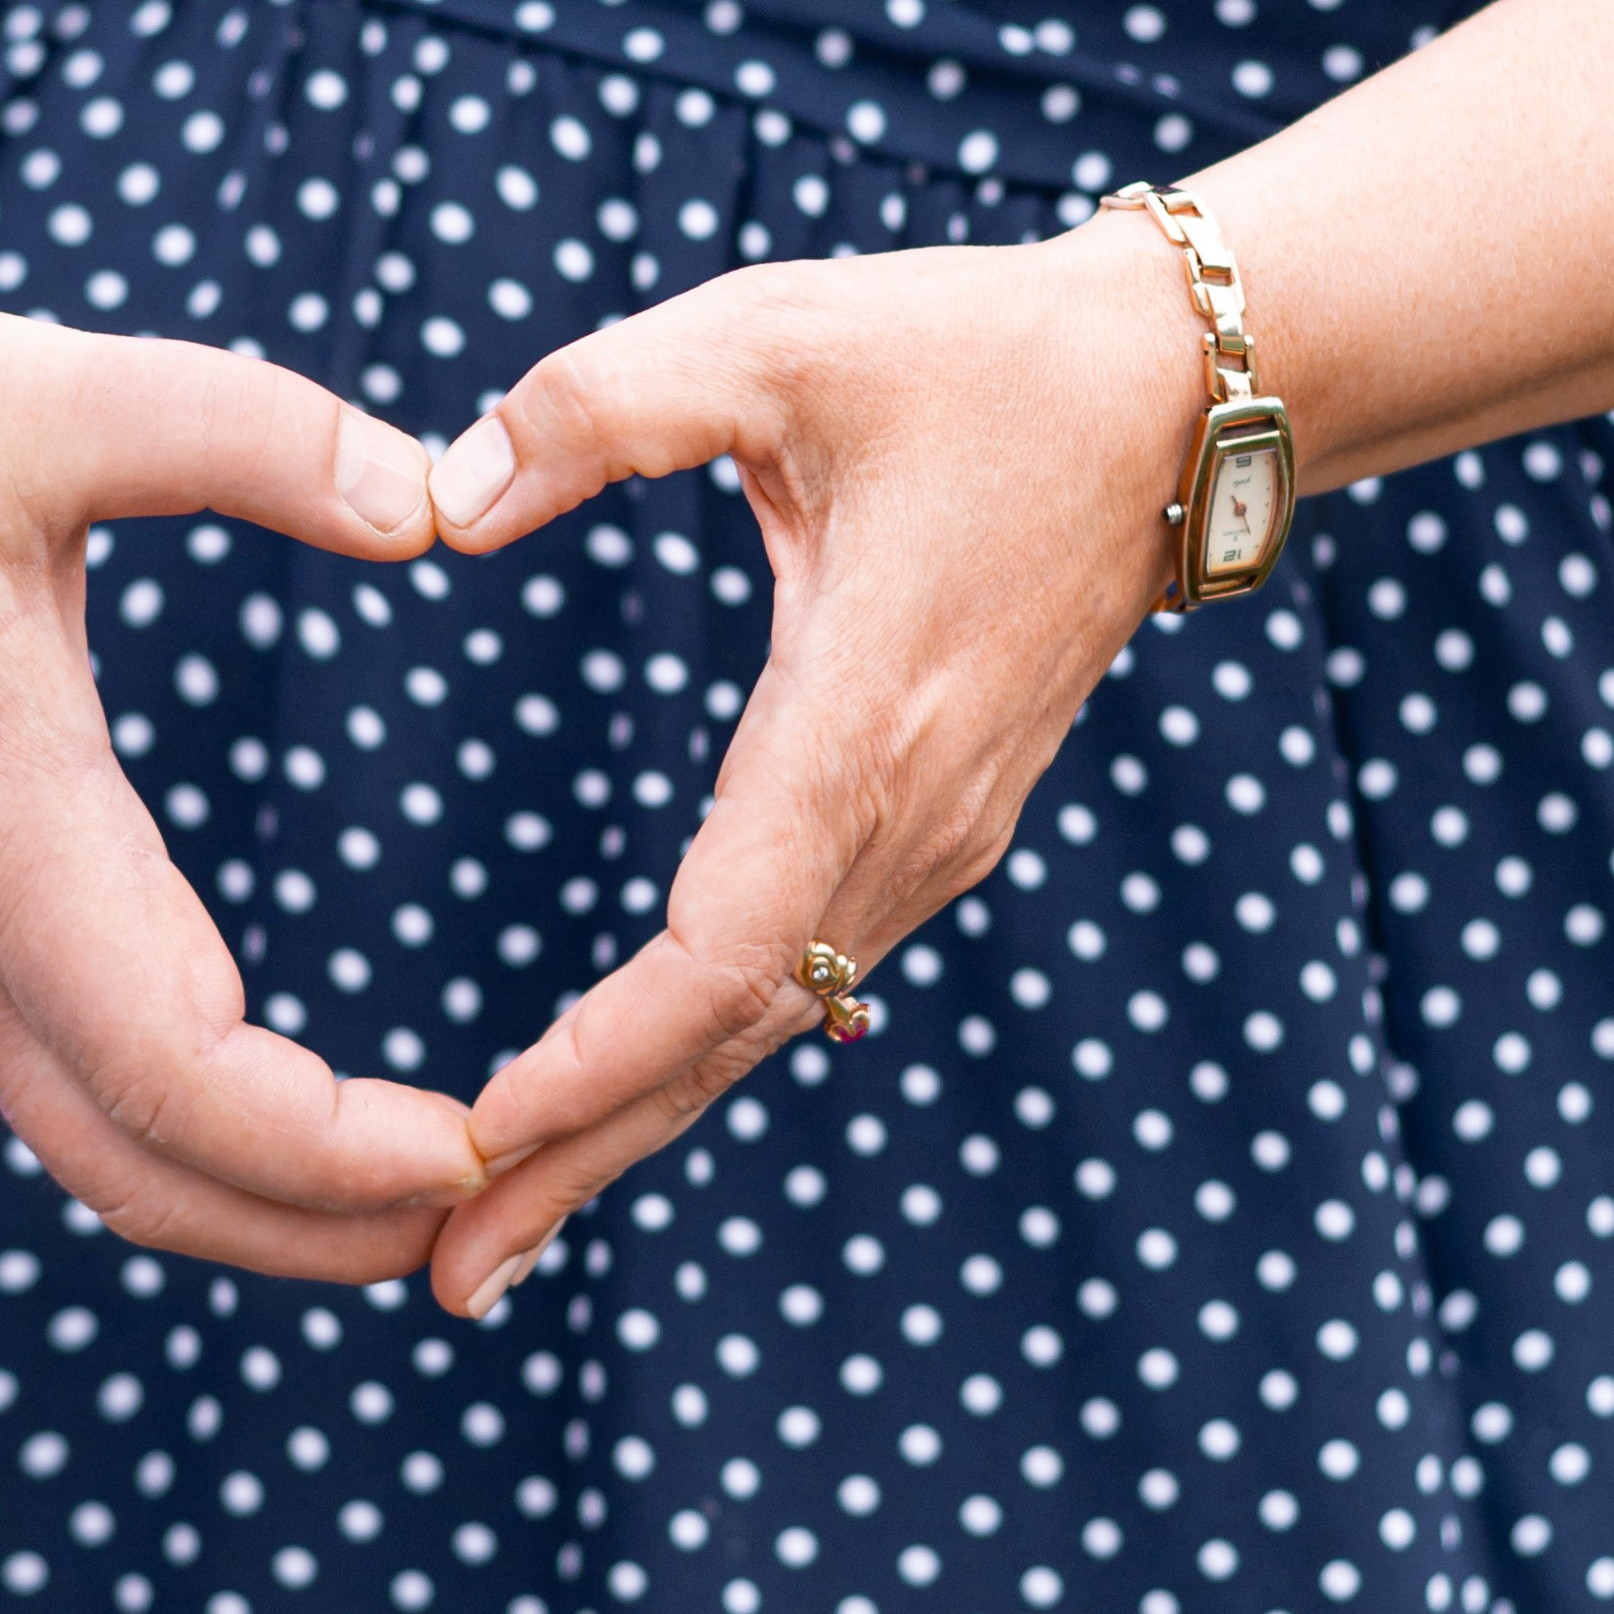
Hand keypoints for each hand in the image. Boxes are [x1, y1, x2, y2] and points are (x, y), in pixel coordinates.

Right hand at [0, 298, 488, 1278]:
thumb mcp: (30, 394)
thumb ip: (247, 431)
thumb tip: (435, 493)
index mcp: (1, 837)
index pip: (186, 1080)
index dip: (339, 1147)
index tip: (482, 1132)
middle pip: (158, 1179)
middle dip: (336, 1226)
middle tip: (503, 1204)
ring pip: (108, 1154)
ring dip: (271, 1200)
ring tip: (432, 1179)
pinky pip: (68, 1090)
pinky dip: (195, 1136)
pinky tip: (290, 1104)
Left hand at [416, 220, 1201, 1310]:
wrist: (1171, 393)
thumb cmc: (964, 351)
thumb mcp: (769, 335)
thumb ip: (598, 404)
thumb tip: (442, 497)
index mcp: (863, 723)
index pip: (723, 947)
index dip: (604, 1054)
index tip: (482, 1133)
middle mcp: (911, 817)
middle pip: (733, 1035)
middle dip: (586, 1158)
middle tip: (446, 1277)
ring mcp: (936, 836)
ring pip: (771, 1024)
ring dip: (632, 1127)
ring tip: (492, 1237)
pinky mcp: (936, 824)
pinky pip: (803, 974)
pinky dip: (696, 1055)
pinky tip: (608, 1111)